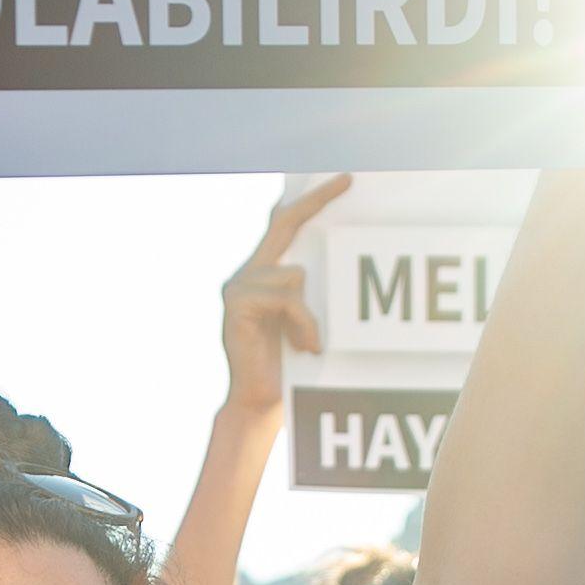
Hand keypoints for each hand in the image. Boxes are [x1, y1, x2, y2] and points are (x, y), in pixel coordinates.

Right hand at [216, 176, 343, 417]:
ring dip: (312, 313)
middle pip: (283, 223)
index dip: (311, 201)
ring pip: (294, 275)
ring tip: (312, 343)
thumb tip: (337, 265)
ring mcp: (238, 287)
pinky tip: (305, 345)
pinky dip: (303, 323)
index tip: (342, 180)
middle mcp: (248, 274)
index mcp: (264, 275)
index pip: (284, 225)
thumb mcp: (306, 321)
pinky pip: (287, 298)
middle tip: (348, 180)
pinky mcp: (237, 303)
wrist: (259, 403)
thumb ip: (311, 292)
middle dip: (317, 200)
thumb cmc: (289, 367)